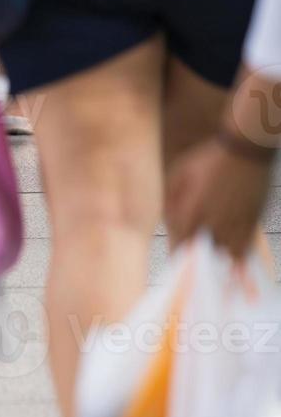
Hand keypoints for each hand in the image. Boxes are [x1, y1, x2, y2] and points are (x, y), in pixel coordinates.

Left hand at [166, 136, 271, 259]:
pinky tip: (234, 267)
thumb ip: (170, 195)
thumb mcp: (180, 171)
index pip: (182, 240)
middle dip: (196, 258)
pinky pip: (245, 245)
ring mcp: (235, 220)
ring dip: (217, 257)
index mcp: (194, 208)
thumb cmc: (209, 157)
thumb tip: (164, 214)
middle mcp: (214, 218)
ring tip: (212, 265)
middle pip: (202, 249)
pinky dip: (238, 257)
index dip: (177, 253)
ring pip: (224, 251)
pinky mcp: (252, 219)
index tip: (174, 262)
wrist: (245, 149)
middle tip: (191, 267)